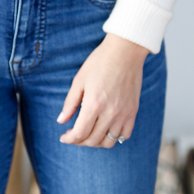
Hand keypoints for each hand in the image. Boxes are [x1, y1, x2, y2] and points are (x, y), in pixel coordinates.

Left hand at [58, 33, 149, 147]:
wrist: (125, 51)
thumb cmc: (100, 62)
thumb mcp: (79, 80)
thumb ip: (70, 103)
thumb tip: (61, 121)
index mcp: (94, 104)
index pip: (80, 133)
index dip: (69, 139)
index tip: (64, 137)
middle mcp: (110, 112)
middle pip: (93, 140)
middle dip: (79, 141)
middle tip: (73, 135)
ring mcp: (124, 113)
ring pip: (108, 142)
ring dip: (96, 142)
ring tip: (89, 134)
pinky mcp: (133, 111)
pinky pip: (124, 135)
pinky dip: (113, 137)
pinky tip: (105, 130)